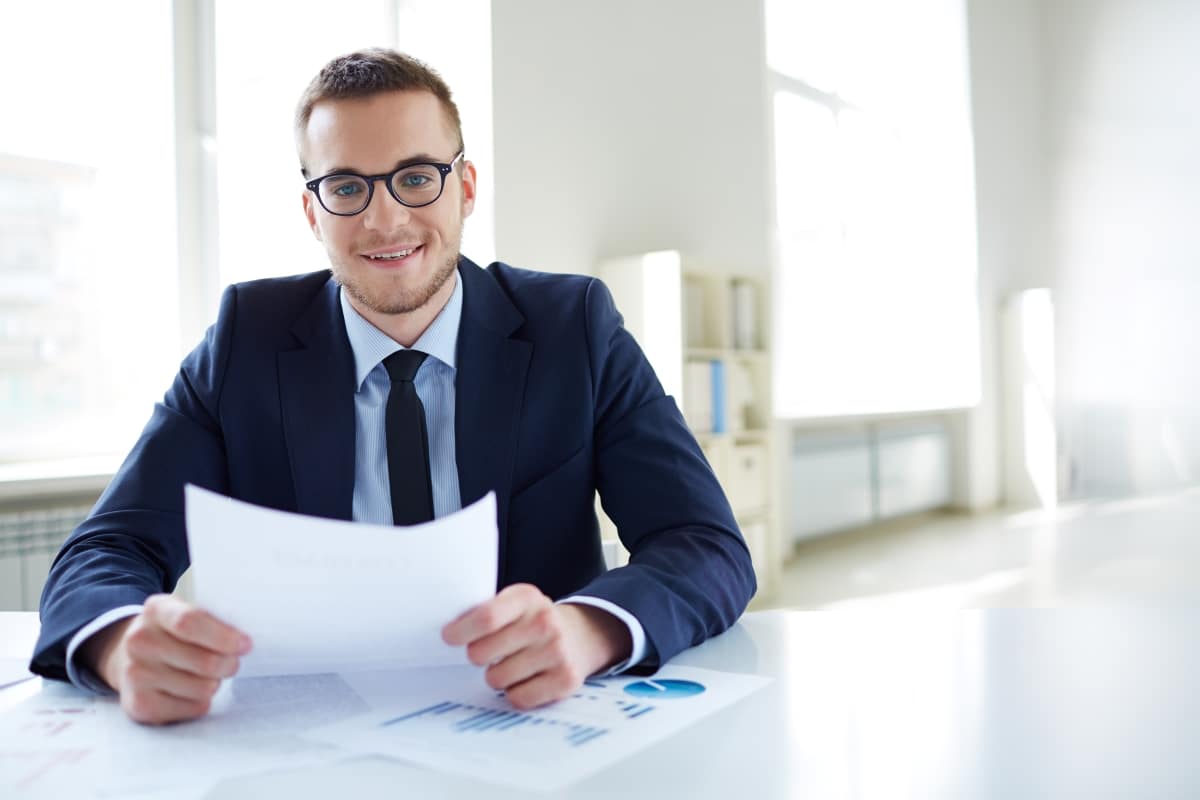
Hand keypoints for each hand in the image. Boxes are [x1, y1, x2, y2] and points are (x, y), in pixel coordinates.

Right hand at [80, 594, 251, 724]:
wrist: (129, 658)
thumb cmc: (173, 634)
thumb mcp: (185, 612)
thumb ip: (212, 620)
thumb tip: (244, 643)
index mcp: (156, 610)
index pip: (190, 621)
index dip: (224, 636)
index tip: (245, 645)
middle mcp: (139, 641)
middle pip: (204, 661)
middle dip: (229, 664)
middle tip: (232, 662)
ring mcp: (135, 674)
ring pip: (202, 688)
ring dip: (215, 683)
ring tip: (208, 675)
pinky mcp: (139, 705)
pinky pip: (192, 708)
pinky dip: (202, 702)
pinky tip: (192, 691)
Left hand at [442, 583, 631, 708]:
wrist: (580, 635)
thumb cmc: (533, 621)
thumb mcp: (513, 604)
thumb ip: (484, 612)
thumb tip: (447, 633)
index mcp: (527, 598)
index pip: (487, 617)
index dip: (461, 631)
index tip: (449, 637)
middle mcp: (545, 622)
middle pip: (483, 652)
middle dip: (477, 656)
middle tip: (488, 652)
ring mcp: (557, 652)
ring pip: (497, 679)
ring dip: (496, 676)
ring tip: (512, 664)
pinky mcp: (565, 680)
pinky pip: (517, 698)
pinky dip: (515, 693)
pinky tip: (526, 678)